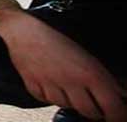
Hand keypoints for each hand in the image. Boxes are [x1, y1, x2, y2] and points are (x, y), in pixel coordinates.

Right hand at [0, 16, 126, 120]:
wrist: (23, 29)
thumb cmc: (54, 36)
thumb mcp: (87, 55)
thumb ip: (104, 77)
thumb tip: (119, 91)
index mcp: (89, 72)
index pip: (112, 106)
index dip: (118, 114)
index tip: (118, 115)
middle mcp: (70, 81)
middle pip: (89, 112)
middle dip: (95, 112)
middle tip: (97, 106)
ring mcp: (51, 85)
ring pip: (66, 106)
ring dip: (71, 102)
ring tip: (71, 89)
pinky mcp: (33, 85)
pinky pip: (45, 100)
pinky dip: (49, 96)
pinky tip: (51, 85)